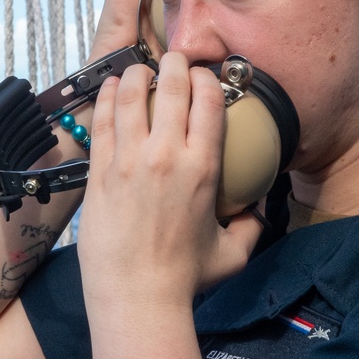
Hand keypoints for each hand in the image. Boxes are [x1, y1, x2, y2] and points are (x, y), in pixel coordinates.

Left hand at [78, 53, 263, 312]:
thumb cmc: (185, 279)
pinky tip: (111, 86)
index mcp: (204, 167)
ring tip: (141, 70)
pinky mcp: (100, 170)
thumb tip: (258, 208)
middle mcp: (168, 155)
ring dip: (137, 73)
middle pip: (172, 86)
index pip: (208, 100)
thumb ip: (251, 225)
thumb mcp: (233, 254)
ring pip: (131, 94)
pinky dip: (107, 95)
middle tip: (174, 61)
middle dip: (175, 64)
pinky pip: (103, 119)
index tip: (204, 78)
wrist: (135, 297)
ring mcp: (129, 159)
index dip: (207, 79)